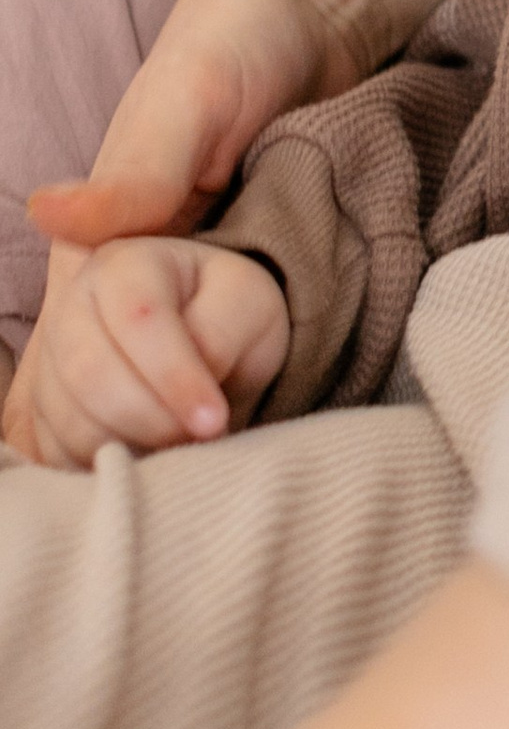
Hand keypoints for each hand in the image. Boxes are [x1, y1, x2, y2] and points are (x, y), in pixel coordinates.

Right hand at [3, 0, 347, 457]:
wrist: (306, 22)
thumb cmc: (239, 46)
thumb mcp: (193, 96)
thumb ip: (136, 167)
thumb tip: (46, 214)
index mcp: (99, 243)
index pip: (83, 358)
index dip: (136, 401)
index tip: (205, 419)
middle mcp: (120, 280)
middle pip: (104, 396)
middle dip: (156, 429)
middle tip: (228, 436)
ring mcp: (168, 293)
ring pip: (133, 400)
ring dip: (169, 435)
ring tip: (231, 453)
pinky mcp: (218, 293)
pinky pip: (190, 371)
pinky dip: (197, 409)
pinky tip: (231, 442)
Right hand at [4, 235, 288, 469]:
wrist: (202, 340)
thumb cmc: (227, 315)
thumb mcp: (246, 306)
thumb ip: (221, 336)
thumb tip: (192, 397)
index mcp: (126, 264)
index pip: (138, 318)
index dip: (175, 375)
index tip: (213, 419)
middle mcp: (73, 305)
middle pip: (91, 374)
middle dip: (152, 418)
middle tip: (197, 436)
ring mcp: (50, 359)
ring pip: (71, 420)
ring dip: (131, 444)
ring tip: (177, 442)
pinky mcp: (43, 411)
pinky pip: (60, 453)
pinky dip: (107, 463)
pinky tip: (146, 450)